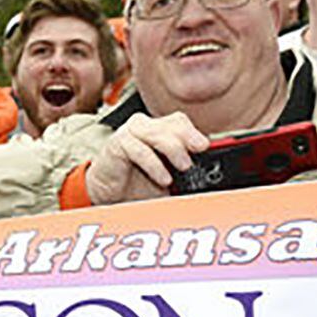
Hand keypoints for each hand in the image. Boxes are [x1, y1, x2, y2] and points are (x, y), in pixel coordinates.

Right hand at [84, 112, 209, 205]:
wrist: (109, 195)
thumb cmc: (136, 185)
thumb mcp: (167, 177)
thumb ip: (183, 171)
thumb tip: (208, 173)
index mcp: (159, 132)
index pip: (180, 122)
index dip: (193, 132)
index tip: (205, 146)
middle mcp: (146, 127)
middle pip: (172, 123)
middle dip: (188, 137)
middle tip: (199, 150)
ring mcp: (131, 133)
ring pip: (157, 133)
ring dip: (174, 149)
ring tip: (184, 166)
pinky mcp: (117, 143)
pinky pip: (139, 149)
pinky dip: (154, 164)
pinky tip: (163, 178)